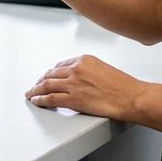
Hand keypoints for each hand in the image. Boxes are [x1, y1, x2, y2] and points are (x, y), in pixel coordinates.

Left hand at [24, 55, 140, 120]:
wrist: (130, 97)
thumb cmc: (124, 86)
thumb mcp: (104, 69)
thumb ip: (89, 71)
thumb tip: (82, 79)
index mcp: (84, 60)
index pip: (61, 65)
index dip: (51, 72)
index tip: (47, 76)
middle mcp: (76, 69)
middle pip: (51, 74)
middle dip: (41, 80)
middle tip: (35, 85)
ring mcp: (73, 84)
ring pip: (47, 85)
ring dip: (36, 89)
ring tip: (31, 94)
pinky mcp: (72, 99)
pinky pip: (50, 98)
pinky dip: (40, 99)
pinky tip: (36, 101)